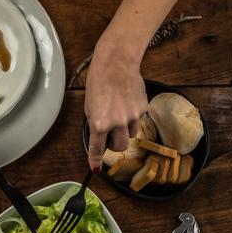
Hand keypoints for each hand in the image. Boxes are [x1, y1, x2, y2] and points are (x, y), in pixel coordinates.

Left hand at [84, 48, 147, 170]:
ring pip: (131, 134)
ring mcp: (132, 116)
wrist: (116, 64)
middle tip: (110, 138)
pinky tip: (127, 102)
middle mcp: (117, 123)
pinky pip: (138, 119)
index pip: (97, 149)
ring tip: (120, 114)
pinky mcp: (143, 108)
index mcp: (99, 123)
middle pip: (120, 147)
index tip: (96, 168)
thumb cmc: (98, 82)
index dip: (96, 161)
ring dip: (124, 130)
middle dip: (115, 145)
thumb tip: (99, 135)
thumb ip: (95, 122)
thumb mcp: (89, 106)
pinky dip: (133, 116)